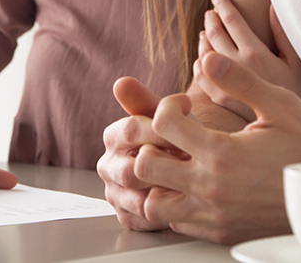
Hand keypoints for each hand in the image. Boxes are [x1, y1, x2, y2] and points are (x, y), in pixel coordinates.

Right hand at [97, 77, 183, 230]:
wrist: (190, 164)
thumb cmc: (178, 137)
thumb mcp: (166, 116)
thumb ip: (145, 100)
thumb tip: (121, 82)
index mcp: (114, 136)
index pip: (131, 130)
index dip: (161, 130)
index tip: (188, 129)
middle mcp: (109, 164)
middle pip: (130, 169)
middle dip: (165, 167)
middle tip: (191, 163)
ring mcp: (115, 192)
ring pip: (136, 197)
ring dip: (165, 191)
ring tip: (190, 183)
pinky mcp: (126, 215)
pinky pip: (142, 219)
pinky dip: (163, 212)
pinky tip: (183, 201)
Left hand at [134, 52, 300, 243]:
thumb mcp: (280, 106)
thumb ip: (240, 81)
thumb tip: (207, 59)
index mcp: (223, 154)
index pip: (163, 124)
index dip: (166, 106)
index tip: (182, 106)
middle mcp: (212, 189)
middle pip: (145, 166)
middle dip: (150, 143)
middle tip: (169, 134)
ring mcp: (214, 216)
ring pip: (153, 203)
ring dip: (156, 179)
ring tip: (175, 159)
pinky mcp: (219, 232)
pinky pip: (175, 222)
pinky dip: (172, 201)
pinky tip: (189, 181)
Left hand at [194, 0, 300, 120]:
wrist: (292, 135)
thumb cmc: (297, 96)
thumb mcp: (296, 64)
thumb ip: (282, 35)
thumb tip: (271, 9)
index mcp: (256, 54)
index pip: (232, 21)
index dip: (223, 5)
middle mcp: (236, 67)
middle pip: (215, 34)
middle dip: (211, 19)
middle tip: (210, 13)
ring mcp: (224, 84)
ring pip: (204, 53)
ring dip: (204, 39)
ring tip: (205, 31)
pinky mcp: (219, 100)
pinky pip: (200, 77)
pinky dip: (199, 63)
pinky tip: (201, 59)